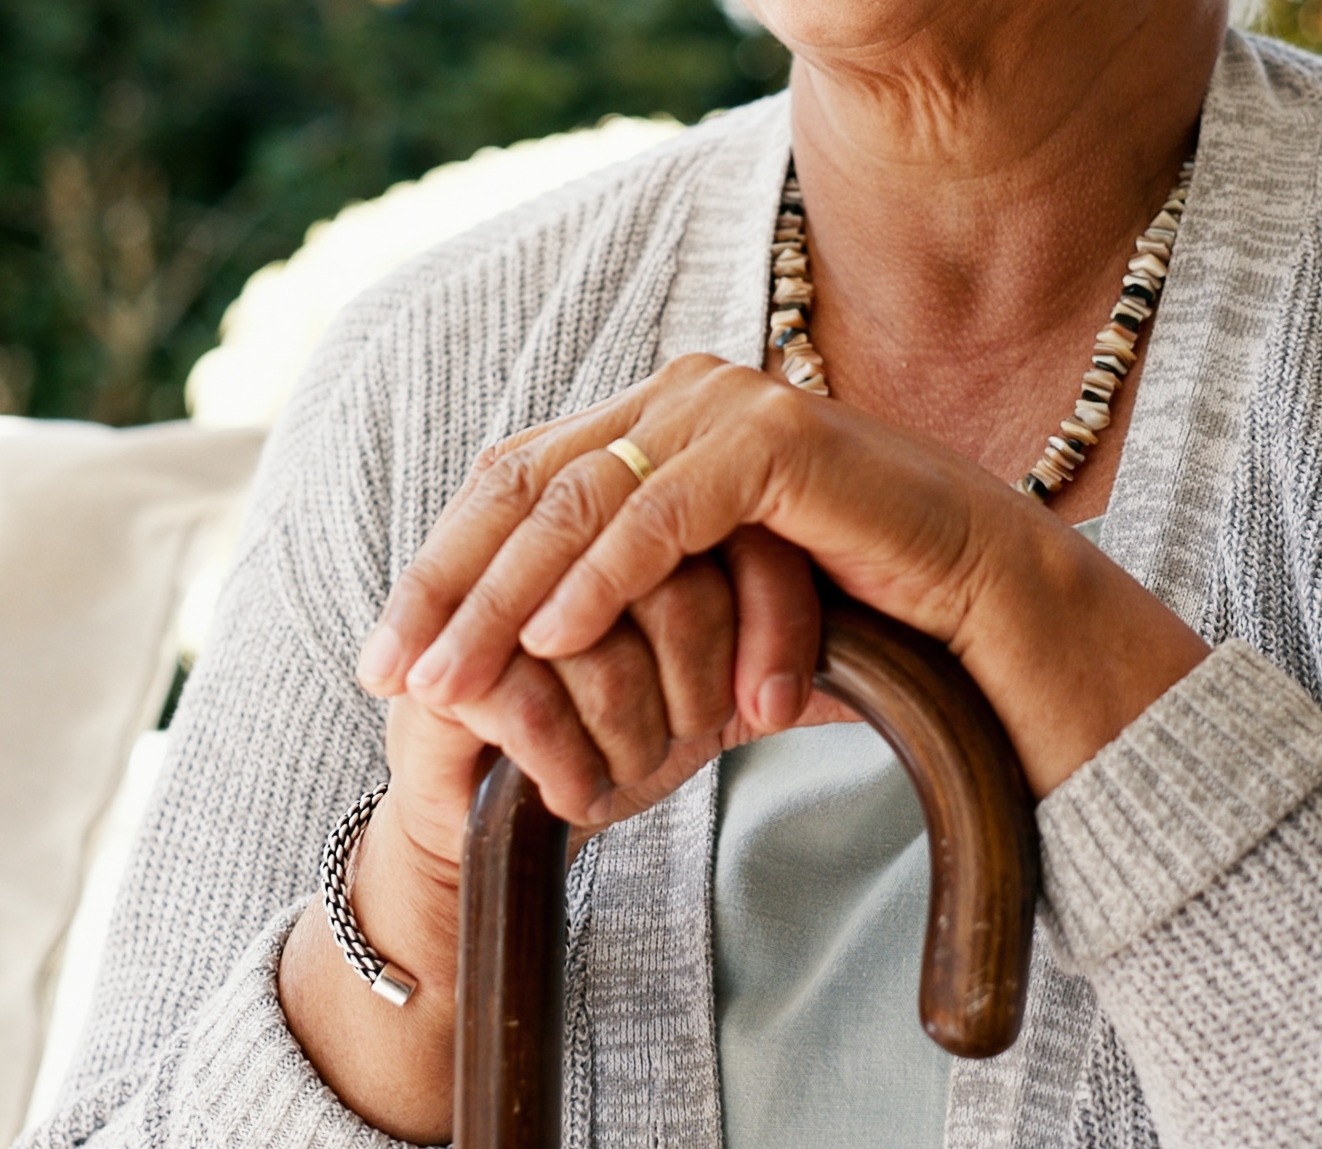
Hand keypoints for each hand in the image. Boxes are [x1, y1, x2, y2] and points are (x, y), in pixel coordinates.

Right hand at [282, 544, 788, 1141]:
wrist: (492, 813)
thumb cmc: (610, 734)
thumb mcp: (717, 688)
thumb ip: (782, 639)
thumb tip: (880, 643)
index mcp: (636, 508)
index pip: (736, 536)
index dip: (772, 623)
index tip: (773, 711)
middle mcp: (558, 535)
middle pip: (674, 583)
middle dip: (698, 683)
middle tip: (697, 737)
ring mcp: (491, 592)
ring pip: (604, 642)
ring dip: (632, 730)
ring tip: (629, 770)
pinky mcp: (441, 665)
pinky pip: (534, 700)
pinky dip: (572, 763)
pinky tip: (582, 795)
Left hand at [364, 357, 1208, 797]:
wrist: (985, 613)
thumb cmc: (850, 619)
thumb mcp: (706, 612)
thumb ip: (618, 602)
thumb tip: (506, 648)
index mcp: (656, 418)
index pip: (515, 483)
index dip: (440, 569)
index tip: (386, 661)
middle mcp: (681, 394)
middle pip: (523, 485)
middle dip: (445, 587)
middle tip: (388, 674)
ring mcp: (728, 405)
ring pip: (577, 501)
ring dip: (500, 598)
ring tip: (450, 681)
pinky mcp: (776, 440)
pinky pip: (661, 511)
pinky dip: (598, 578)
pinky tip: (550, 638)